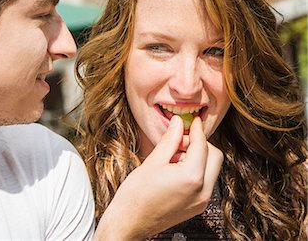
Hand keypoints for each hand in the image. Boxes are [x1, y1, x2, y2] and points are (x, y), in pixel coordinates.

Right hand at [93, 115, 223, 239]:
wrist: (129, 223)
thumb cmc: (136, 195)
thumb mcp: (152, 162)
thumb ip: (170, 141)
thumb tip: (178, 123)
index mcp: (191, 177)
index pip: (202, 145)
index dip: (195, 130)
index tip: (190, 120)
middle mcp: (202, 191)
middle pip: (214, 156)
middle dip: (200, 144)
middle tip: (179, 141)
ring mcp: (201, 201)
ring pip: (211, 168)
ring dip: (198, 157)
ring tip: (173, 158)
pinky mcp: (197, 206)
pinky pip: (205, 181)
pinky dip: (195, 170)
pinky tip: (175, 170)